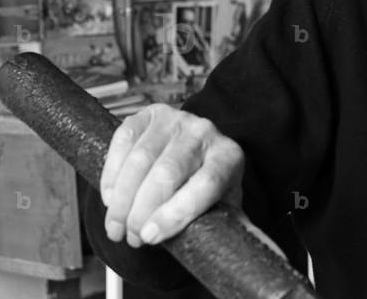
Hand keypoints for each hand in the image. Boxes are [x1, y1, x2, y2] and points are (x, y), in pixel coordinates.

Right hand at [100, 103, 243, 247]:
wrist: (194, 153)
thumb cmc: (208, 188)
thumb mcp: (224, 208)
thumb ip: (236, 228)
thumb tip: (256, 251)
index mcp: (229, 157)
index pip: (207, 184)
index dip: (176, 214)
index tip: (152, 237)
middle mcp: (205, 132)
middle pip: (168, 173)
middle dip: (142, 212)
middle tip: (131, 237)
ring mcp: (176, 119)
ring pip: (141, 160)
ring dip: (122, 199)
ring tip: (116, 225)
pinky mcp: (149, 114)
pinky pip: (123, 140)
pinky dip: (112, 172)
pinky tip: (111, 196)